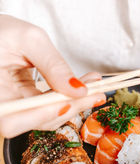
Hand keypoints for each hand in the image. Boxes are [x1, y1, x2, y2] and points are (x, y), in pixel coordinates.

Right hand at [0, 15, 104, 137]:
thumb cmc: (1, 31)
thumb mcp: (28, 40)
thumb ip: (53, 65)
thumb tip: (78, 90)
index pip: (14, 120)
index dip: (43, 115)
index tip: (70, 101)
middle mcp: (3, 107)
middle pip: (36, 121)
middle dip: (69, 107)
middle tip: (95, 93)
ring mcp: (15, 108)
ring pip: (46, 117)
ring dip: (73, 103)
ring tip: (93, 86)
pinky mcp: (25, 105)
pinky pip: (47, 108)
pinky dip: (66, 99)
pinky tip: (82, 87)